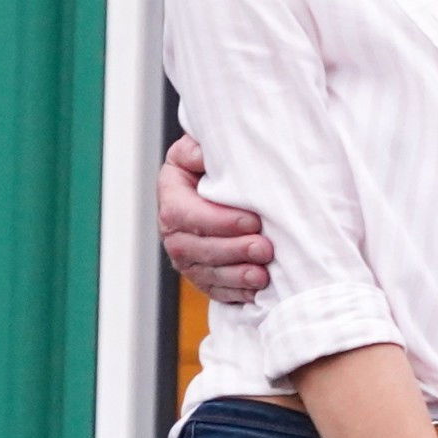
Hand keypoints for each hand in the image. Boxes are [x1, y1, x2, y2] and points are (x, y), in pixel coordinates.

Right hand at [159, 133, 275, 303]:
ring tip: (263, 275)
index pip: (184, 213)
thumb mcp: (206, 145)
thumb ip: (201, 148)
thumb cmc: (220, 157)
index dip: (217, 221)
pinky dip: (233, 292)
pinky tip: (255, 291)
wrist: (225, 175)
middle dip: (231, 250)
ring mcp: (184, 252)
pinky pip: (211, 287)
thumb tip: (203, 153)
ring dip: (234, 275)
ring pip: (202, 271)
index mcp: (172, 191)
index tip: (253, 220)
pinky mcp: (200, 271)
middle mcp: (172, 227)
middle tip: (265, 249)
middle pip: (193, 247)